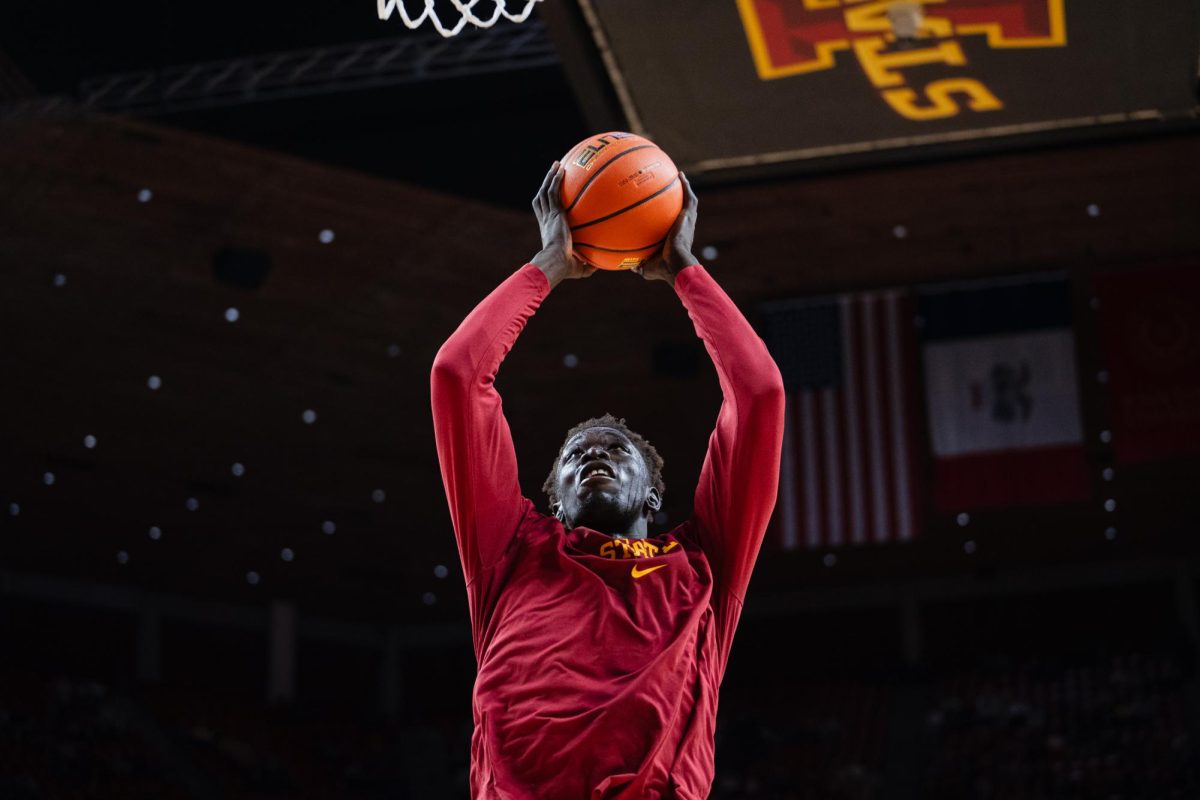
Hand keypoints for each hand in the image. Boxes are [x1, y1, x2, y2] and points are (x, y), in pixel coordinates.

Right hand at [530, 161, 594, 287]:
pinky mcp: (554, 213)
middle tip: (553, 174)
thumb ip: (588, 264)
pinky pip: (554, 192)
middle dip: (546, 184)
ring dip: (550, 177)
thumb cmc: (565, 268)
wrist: (556, 261)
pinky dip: (556, 180)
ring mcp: (549, 215)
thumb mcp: (579, 266)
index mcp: (549, 230)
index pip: (544, 213)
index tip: (551, 196)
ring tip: (556, 165)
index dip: (546, 204)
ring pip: (546, 191)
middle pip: (542, 198)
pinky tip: (561, 169)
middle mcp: (546, 220)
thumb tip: (600, 266)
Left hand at [635, 171, 698, 286]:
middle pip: (682, 210)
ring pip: (689, 202)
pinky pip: (688, 198)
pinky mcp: (689, 217)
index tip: (664, 209)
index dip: (670, 217)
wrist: (675, 265)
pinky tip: (680, 175)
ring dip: (685, 189)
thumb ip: (638, 264)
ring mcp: (688, 222)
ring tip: (679, 176)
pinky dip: (686, 186)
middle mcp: (683, 228)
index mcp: (675, 238)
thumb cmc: (662, 268)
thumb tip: (628, 265)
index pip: (673, 225)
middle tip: (672, 188)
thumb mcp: (646, 266)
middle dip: (679, 199)